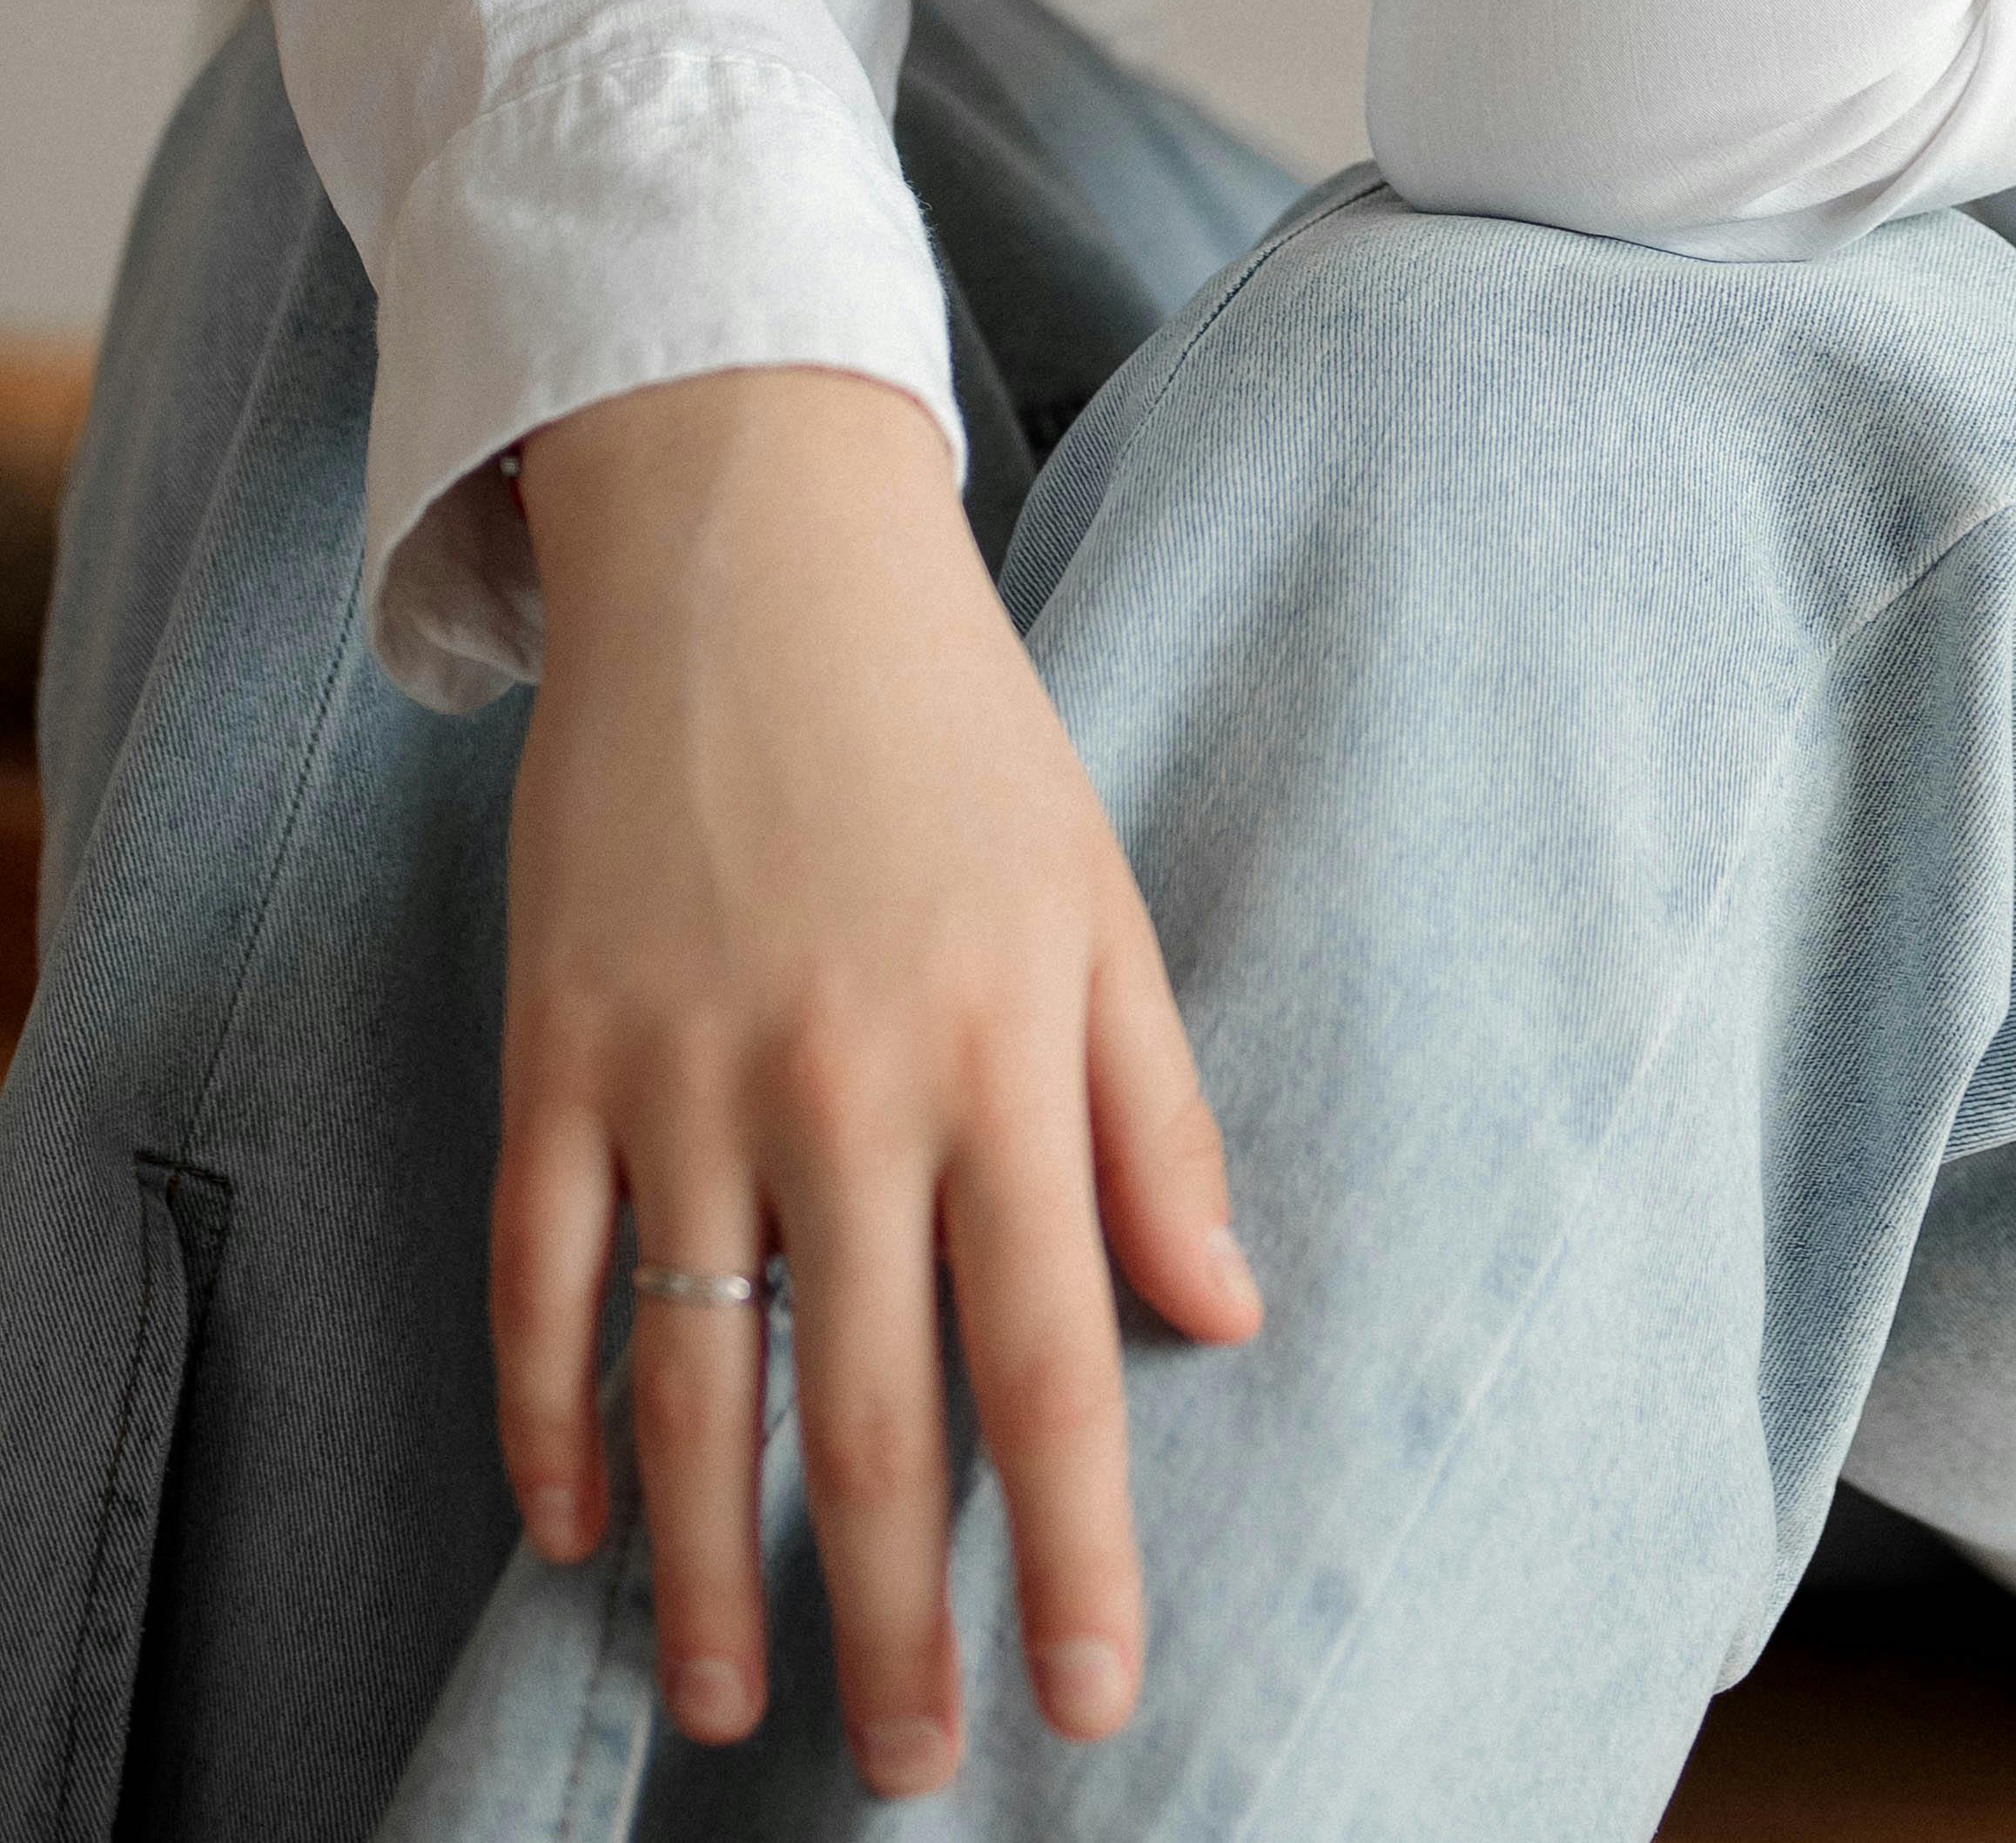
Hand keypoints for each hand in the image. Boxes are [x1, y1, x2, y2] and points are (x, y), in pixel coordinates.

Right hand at [496, 368, 1260, 1789]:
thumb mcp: (1098, 904)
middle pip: (865, 1409)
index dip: (1073, 1547)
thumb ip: (1156, 1118)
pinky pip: (542, 1275)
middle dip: (888, 1617)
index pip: (1053, 1356)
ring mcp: (682, 1068)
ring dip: (706, 1570)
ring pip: (691, 1382)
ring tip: (729, 1705)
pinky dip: (549, 1422)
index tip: (1091, 1698)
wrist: (753, 545)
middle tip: (913, 1765)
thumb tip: (1222, 1319)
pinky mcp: (556, 1043)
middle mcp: (844, 1080)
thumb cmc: (955, 734)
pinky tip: (577, 1529)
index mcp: (1001, 1050)